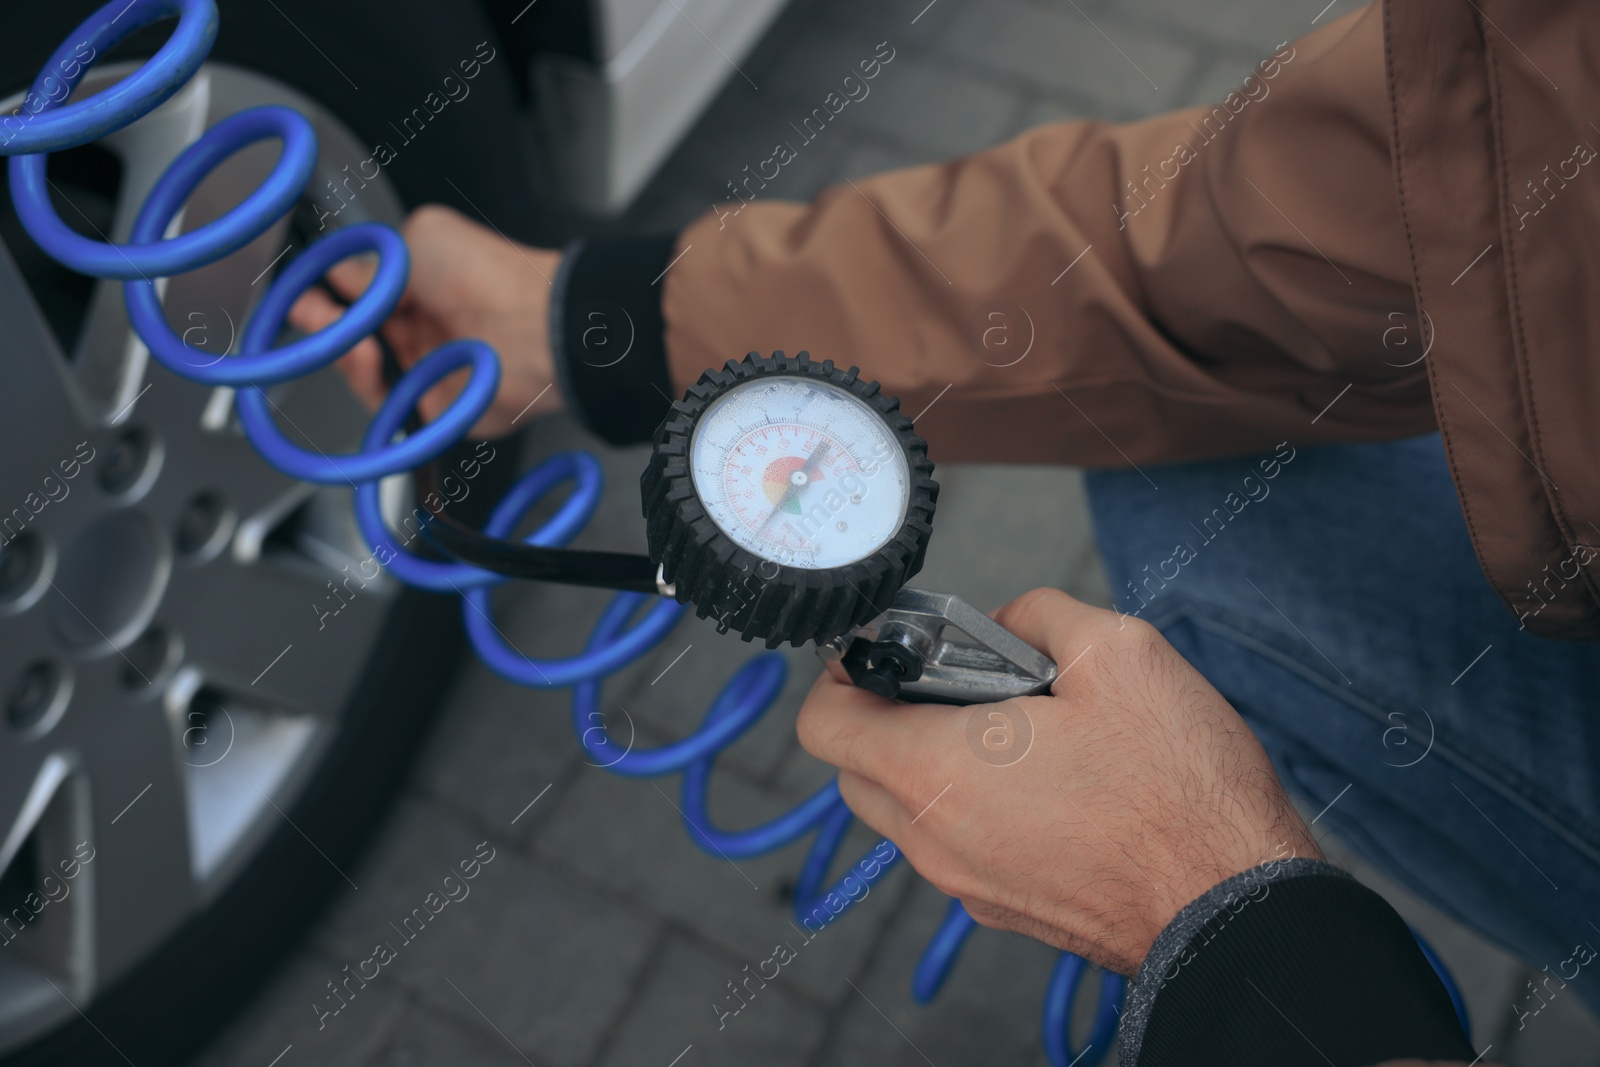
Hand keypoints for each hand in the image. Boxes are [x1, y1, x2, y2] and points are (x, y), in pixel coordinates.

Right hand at [288, 204, 562, 437]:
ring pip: (362, 371)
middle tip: (313, 314)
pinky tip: (368, 358)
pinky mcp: (432, 408)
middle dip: (325, 324)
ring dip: (344, 351)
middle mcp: (421, 330)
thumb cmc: (490, 275)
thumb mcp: (422, 237)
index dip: (326, 296)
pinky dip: (368, 384)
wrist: (531, 325)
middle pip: (353, 336)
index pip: (358, 296)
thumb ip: (374, 257)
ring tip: (349, 335)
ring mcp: (425, 370)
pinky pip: (384, 405)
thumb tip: (343, 271)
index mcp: (421, 288)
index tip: (302, 293)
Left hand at [796, 587, 1319, 974]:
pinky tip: (1049, 779)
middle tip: (960, 681)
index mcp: (937, 772)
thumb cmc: (1180, 790)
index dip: (844, 671)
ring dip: (934, 761)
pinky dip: (975, 805)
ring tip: (1018, 727)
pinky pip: (957, 844)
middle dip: (889, 714)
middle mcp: (936, 839)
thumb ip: (1037, 614)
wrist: (1236, 909)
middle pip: (857, 768)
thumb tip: (1006, 622)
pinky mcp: (1006, 907)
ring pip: (908, 810)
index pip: (823, 722)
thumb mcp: (1117, 651)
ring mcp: (968, 883)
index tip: (889, 651)